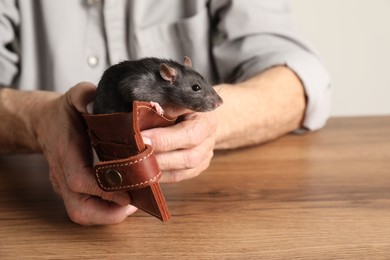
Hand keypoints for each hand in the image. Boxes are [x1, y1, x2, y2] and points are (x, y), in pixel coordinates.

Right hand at [32, 82, 136, 224]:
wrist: (44, 123)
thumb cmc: (63, 112)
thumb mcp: (76, 96)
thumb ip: (85, 96)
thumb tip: (95, 104)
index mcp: (65, 152)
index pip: (79, 180)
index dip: (104, 190)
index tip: (128, 193)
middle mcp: (62, 174)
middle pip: (79, 209)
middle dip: (109, 213)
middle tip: (135, 203)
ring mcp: (64, 185)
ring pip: (81, 214)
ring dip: (108, 215)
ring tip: (133, 203)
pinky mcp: (70, 190)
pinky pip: (85, 209)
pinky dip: (104, 211)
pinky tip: (123, 200)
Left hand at [141, 110, 217, 182]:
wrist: (203, 115)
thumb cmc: (186, 104)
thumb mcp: (179, 98)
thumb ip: (166, 106)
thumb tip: (143, 113)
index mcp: (206, 121)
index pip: (189, 135)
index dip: (164, 139)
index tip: (141, 137)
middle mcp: (208, 142)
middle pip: (188, 157)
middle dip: (159, 157)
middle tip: (136, 153)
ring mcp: (204, 157)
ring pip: (183, 171)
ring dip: (158, 168)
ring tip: (137, 162)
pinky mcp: (197, 168)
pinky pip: (178, 177)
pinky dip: (160, 175)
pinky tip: (145, 170)